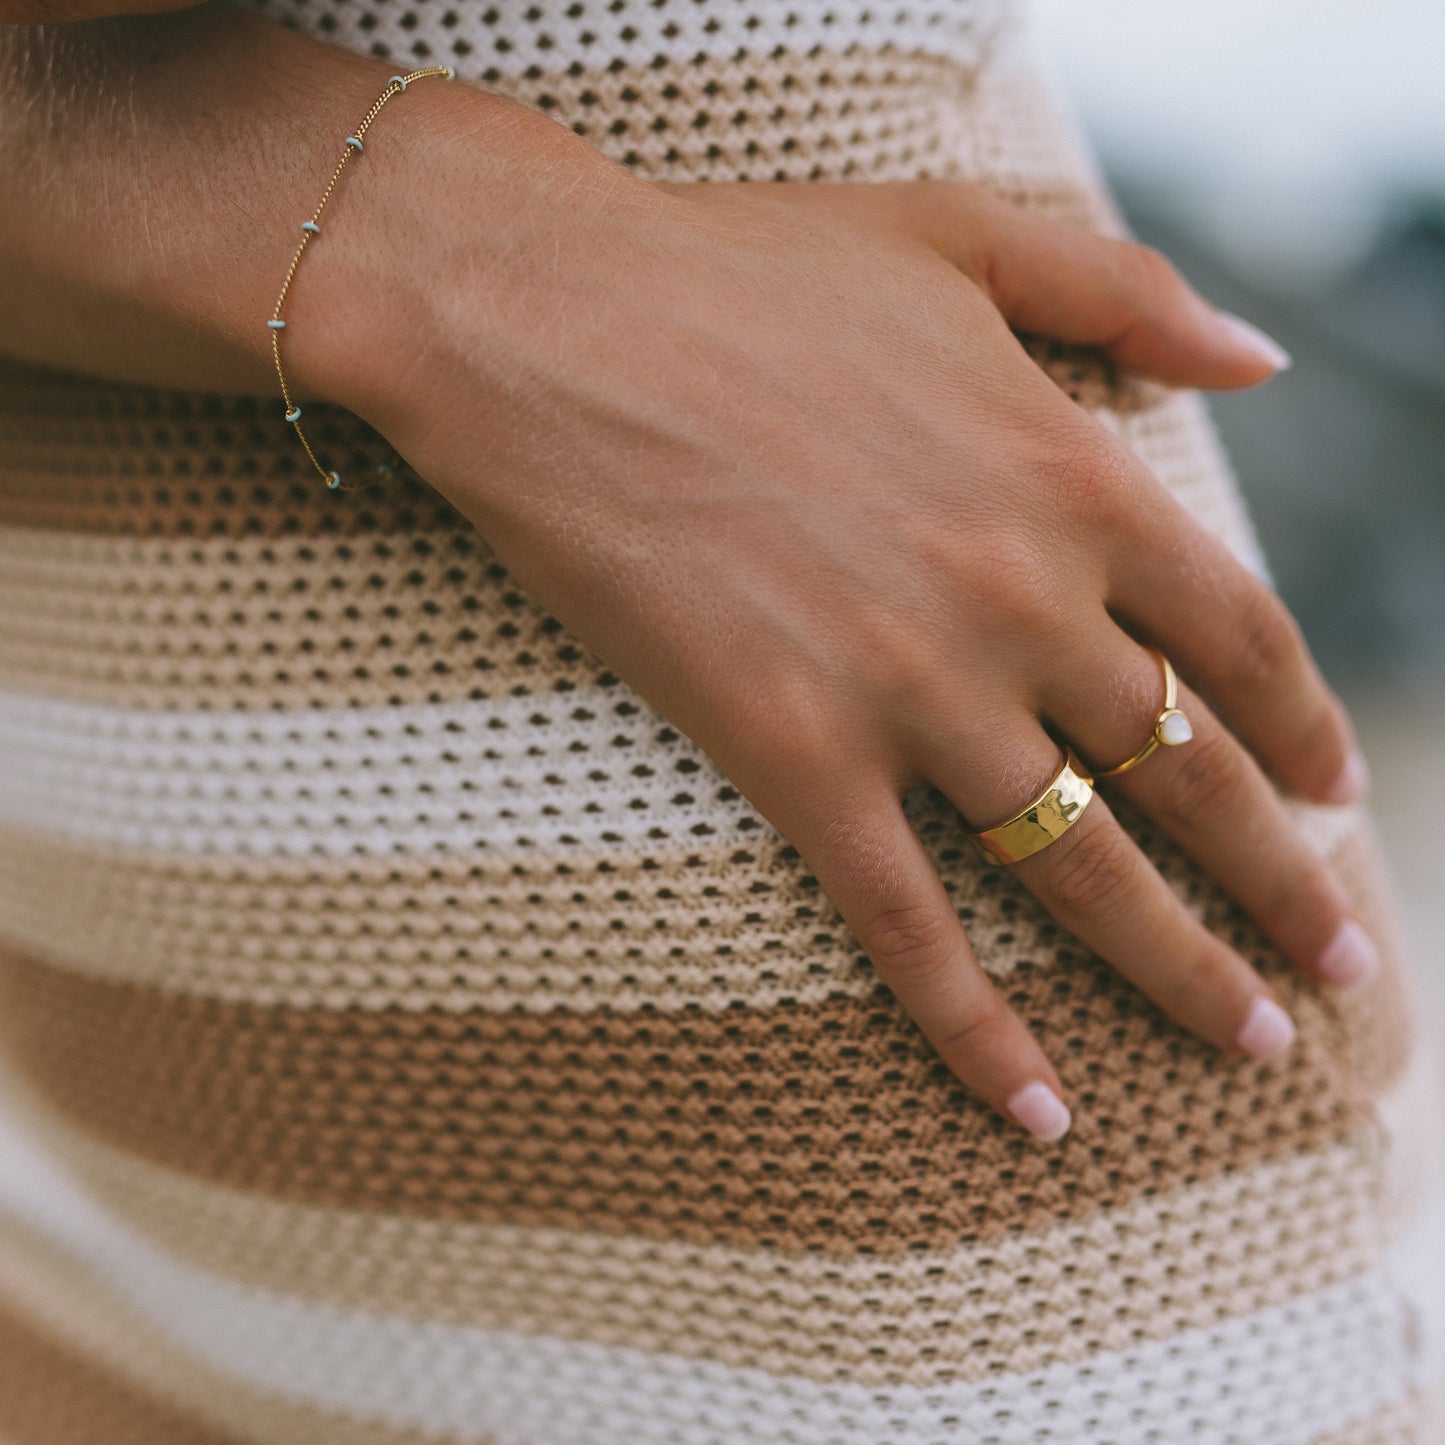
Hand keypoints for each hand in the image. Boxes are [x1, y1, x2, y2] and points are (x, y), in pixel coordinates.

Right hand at [309, 106, 1371, 1143]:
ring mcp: (907, 688)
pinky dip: (976, 1028)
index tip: (1339, 798)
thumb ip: (1124, 288)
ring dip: (1177, 969)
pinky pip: (906, 923)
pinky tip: (1035, 1110)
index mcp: (1070, 474)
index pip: (1238, 635)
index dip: (1303, 728)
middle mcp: (1016, 597)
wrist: (549, 322)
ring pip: (1078, 866)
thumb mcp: (958, 235)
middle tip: (1341, 973)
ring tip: (1244, 1043)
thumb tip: (1261, 362)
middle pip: (1189, 775)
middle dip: (1284, 885)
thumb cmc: (741, 269)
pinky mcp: (789, 754)